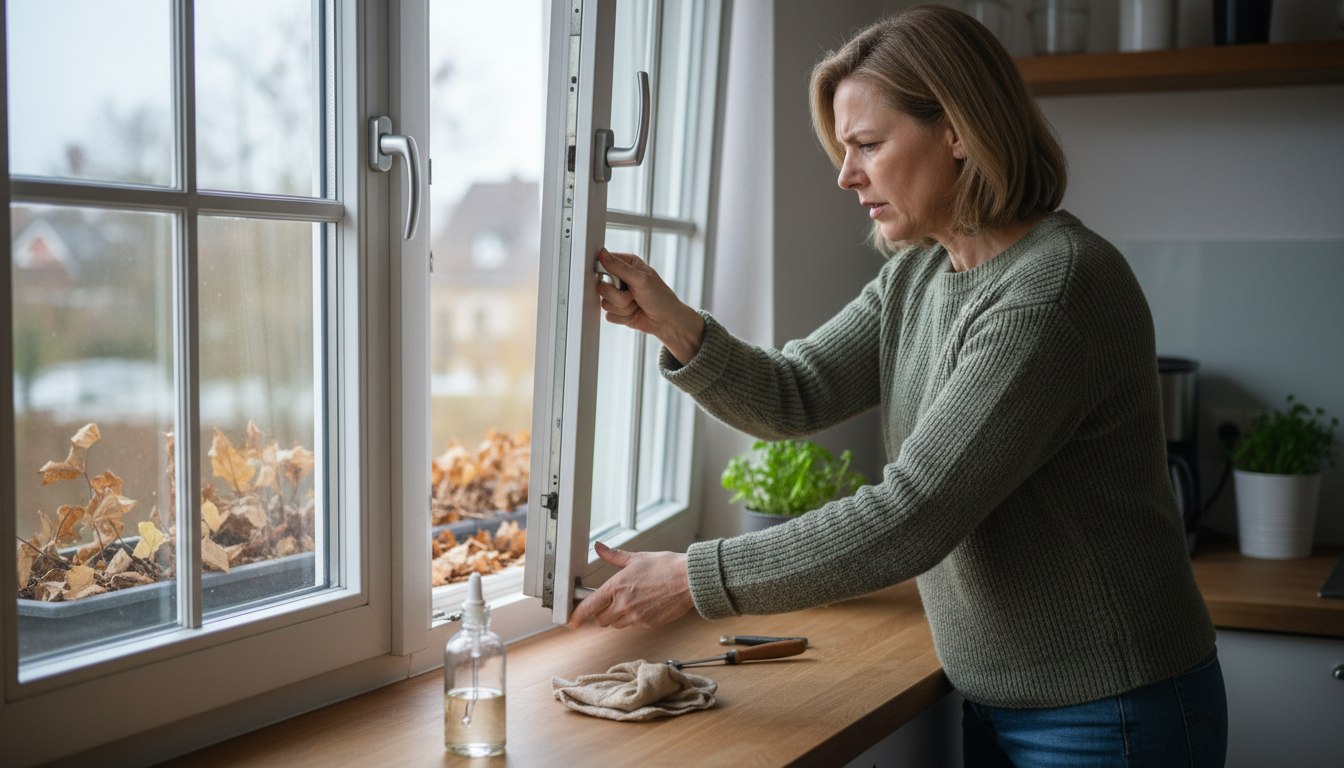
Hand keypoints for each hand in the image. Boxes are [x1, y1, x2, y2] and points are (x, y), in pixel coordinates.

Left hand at [567, 542, 693, 629]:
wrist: (689, 580)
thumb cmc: (666, 567)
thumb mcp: (637, 558)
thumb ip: (614, 556)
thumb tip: (599, 547)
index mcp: (617, 586)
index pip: (590, 606)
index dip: (577, 615)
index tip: (571, 621)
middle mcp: (624, 604)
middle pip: (601, 620)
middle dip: (603, 613)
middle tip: (611, 603)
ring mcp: (636, 616)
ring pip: (617, 624)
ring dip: (618, 617)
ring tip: (632, 602)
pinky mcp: (648, 624)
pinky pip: (634, 626)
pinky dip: (635, 619)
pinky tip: (645, 605)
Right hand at [596, 249, 705, 364]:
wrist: (667, 321)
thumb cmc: (660, 297)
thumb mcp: (641, 279)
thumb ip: (620, 268)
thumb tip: (602, 254)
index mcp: (627, 264)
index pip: (603, 263)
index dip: (605, 272)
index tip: (617, 281)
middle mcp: (620, 279)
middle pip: (601, 286)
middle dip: (618, 295)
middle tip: (633, 295)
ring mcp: (617, 295)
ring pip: (605, 303)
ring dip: (623, 307)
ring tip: (637, 304)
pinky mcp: (616, 310)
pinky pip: (609, 315)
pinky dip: (623, 317)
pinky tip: (634, 313)